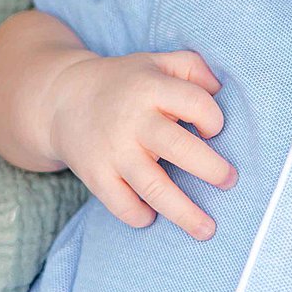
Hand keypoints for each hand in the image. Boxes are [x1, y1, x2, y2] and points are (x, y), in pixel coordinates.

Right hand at [47, 49, 237, 240]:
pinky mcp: (96, 175)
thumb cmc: (125, 84)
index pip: (195, 104)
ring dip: (185, 213)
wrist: (63, 99)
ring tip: (207, 229)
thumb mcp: (156, 62)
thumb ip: (192, 67)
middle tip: (229, 181)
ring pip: (154, 188)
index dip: (213, 119)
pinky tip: (154, 216)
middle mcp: (133, 120)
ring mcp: (113, 151)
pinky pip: (123, 206)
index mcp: (151, 88)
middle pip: (179, 148)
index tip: (214, 131)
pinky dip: (141, 216)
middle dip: (211, 169)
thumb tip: (221, 90)